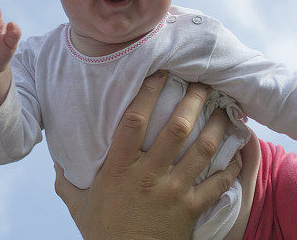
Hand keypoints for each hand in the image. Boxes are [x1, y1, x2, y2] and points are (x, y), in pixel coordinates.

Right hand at [54, 71, 242, 239]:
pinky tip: (240, 151)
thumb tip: (56, 160)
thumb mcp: (78, 205)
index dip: (148, 93)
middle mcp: (148, 175)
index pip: (134, 122)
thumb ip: (67, 181)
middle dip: (193, 101)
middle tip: (204, 82)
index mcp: (119, 168)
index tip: (160, 72)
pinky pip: (217, 183)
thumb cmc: (103, 234)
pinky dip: (231, 166)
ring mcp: (173, 191)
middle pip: (176, 129)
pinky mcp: (191, 209)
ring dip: (218, 127)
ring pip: (203, 150)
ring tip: (228, 108)